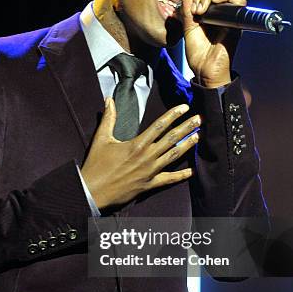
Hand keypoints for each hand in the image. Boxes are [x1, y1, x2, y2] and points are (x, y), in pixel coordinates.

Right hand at [80, 98, 199, 209]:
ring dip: (187, 145)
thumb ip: (108, 118)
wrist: (93, 191)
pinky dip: (181, 176)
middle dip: (186, 127)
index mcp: (137, 144)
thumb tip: (109, 100)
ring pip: (173, 156)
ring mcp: (150, 171)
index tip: (184, 107)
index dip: (173, 115)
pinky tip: (191, 171)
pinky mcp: (149, 185)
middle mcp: (147, 156)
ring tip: (198, 137)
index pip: (160, 125)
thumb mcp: (101, 139)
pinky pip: (168, 179)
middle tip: (199, 119)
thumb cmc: (96, 165)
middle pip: (171, 139)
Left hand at [180, 0, 246, 87]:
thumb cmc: (198, 55)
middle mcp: (219, 14)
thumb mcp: (188, 29)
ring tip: (200, 10)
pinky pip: (238, 1)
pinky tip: (213, 5)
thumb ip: (187, 11)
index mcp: (208, 15)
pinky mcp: (236, 22)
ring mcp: (228, 17)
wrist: (205, 70)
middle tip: (195, 9)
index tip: (188, 6)